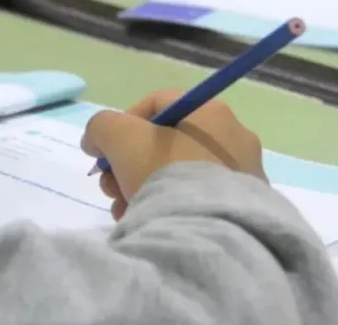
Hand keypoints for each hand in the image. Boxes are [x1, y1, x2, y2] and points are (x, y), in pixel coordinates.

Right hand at [81, 91, 265, 221]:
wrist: (205, 233)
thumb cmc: (163, 171)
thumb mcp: (119, 136)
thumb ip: (101, 128)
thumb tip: (96, 142)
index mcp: (212, 112)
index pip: (157, 104)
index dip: (122, 124)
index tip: (106, 151)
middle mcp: (234, 138)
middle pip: (165, 143)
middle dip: (128, 164)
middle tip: (109, 186)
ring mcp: (242, 176)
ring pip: (176, 174)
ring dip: (141, 188)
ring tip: (122, 210)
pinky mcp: (241, 210)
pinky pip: (193, 200)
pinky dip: (166, 207)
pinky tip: (145, 222)